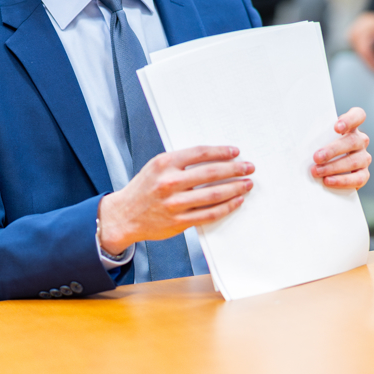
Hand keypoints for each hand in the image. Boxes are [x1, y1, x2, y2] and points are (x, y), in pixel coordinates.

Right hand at [98, 146, 252, 255]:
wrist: (124, 215)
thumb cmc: (144, 188)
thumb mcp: (156, 167)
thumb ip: (181, 161)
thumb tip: (214, 157)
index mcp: (164, 163)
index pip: (200, 153)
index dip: (221, 151)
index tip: (235, 152)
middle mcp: (169, 182)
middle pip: (211, 173)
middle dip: (235, 169)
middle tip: (249, 167)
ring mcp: (174, 204)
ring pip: (214, 194)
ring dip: (235, 188)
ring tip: (246, 184)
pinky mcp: (179, 222)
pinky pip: (209, 214)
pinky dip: (226, 207)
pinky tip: (236, 201)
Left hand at [311, 107, 370, 189]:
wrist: (325, 168)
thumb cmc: (319, 148)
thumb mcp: (317, 138)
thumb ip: (313, 136)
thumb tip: (296, 141)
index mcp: (351, 127)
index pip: (358, 116)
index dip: (349, 120)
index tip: (336, 128)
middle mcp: (360, 140)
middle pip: (352, 141)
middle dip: (333, 150)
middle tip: (316, 157)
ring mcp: (364, 157)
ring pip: (354, 161)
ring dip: (334, 167)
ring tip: (317, 172)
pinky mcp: (363, 174)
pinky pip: (358, 178)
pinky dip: (343, 181)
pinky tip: (328, 181)